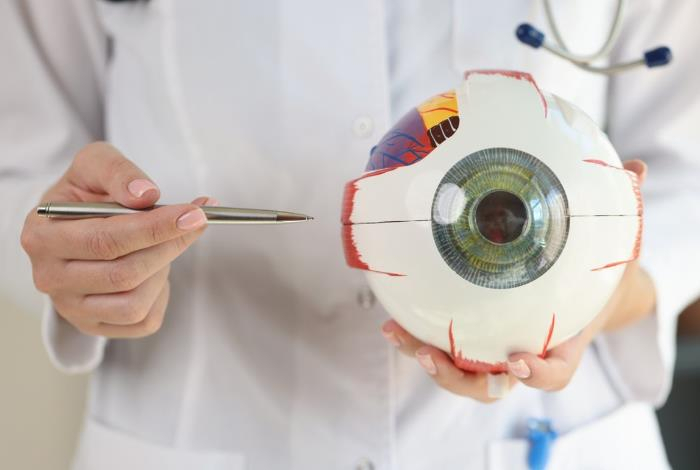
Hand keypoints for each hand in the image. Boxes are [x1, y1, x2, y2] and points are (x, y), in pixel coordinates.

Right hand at [21, 142, 213, 337]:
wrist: (75, 225)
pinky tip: (156, 269)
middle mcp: (49, 278)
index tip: (194, 214)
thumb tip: (145, 194)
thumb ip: (117, 172)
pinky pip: (143, 321)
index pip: (105, 240)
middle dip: (169, 245)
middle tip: (197, 221)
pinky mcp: (94, 326)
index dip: (154, 228)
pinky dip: (160, 295)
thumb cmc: (86, 194)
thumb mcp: (94, 164)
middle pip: (124, 273)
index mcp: (41, 237)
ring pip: (135, 303)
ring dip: (163, 270)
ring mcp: (71, 307)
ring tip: (163, 244)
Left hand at [381, 159, 654, 399]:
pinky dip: (417, 337)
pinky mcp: (469, 338)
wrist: (578, 290)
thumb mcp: (611, 248)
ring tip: (397, 332)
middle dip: (458, 376)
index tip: (518, 359)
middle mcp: (523, 354)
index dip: (536, 372)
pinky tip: (392, 316)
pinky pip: (442, 346)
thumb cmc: (592, 275)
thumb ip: (620, 216)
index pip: (554, 373)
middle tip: (433, 354)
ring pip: (458, 372)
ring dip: (426, 359)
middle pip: (489, 384)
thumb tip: (636, 171)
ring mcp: (492, 350)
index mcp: (562, 344)